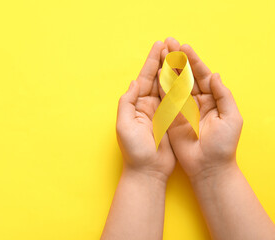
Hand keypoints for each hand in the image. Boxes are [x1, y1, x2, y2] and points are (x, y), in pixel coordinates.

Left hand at [116, 41, 175, 181]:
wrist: (148, 171)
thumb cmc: (134, 151)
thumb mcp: (124, 126)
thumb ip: (127, 103)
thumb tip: (134, 82)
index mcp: (136, 105)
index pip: (144, 79)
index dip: (152, 62)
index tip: (159, 46)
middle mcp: (148, 105)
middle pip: (156, 79)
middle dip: (163, 61)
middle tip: (171, 44)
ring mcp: (160, 112)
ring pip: (168, 86)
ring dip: (173, 70)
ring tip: (180, 54)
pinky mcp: (172, 120)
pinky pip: (178, 100)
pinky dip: (182, 87)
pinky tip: (187, 75)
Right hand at [158, 37, 242, 181]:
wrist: (207, 167)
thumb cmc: (223, 145)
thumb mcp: (232, 118)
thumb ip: (223, 95)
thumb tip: (214, 75)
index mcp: (211, 99)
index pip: (201, 75)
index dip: (193, 61)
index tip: (184, 47)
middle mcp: (196, 101)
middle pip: (185, 76)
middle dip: (177, 59)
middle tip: (169, 42)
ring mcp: (182, 108)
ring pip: (174, 84)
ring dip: (167, 68)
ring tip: (161, 52)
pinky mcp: (171, 117)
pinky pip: (165, 99)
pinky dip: (160, 85)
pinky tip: (156, 72)